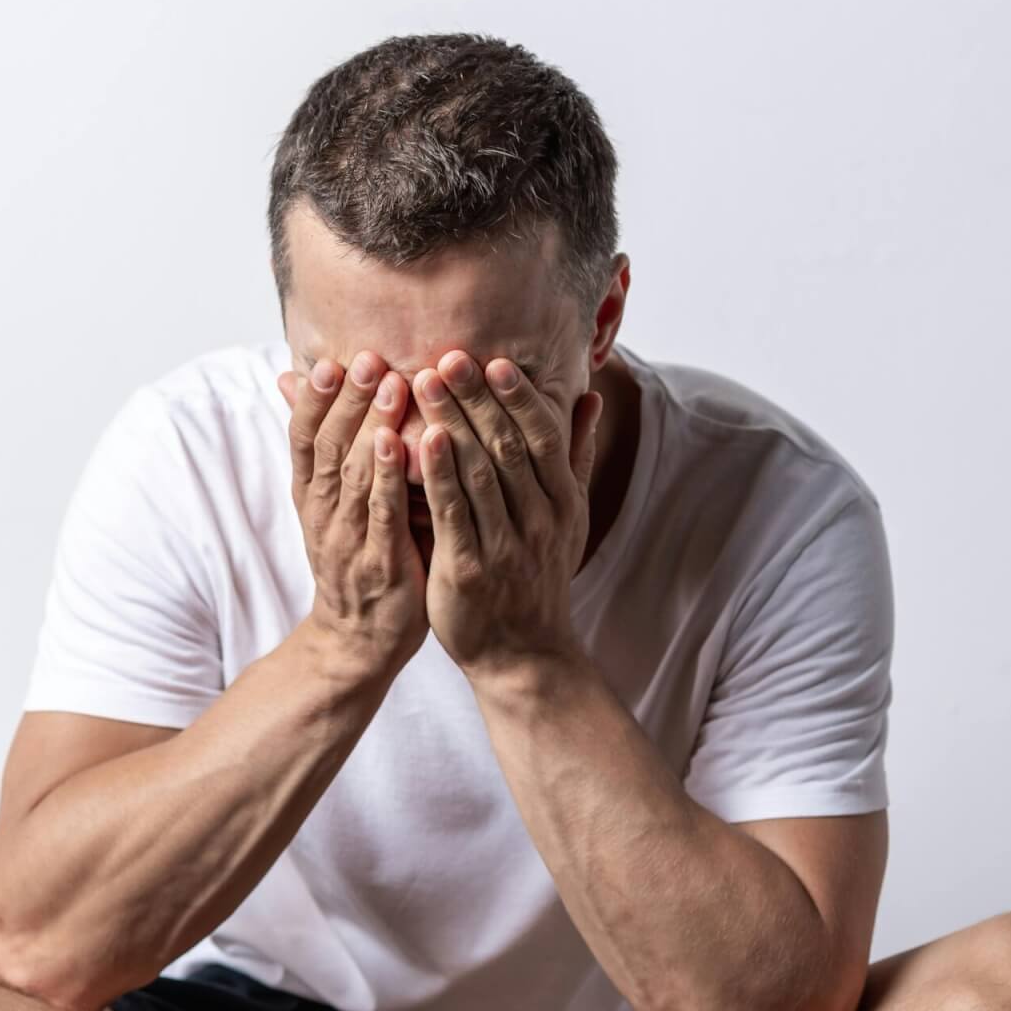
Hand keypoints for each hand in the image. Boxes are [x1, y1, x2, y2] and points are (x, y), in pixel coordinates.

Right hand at [277, 350, 428, 677]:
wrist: (357, 641)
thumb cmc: (358, 561)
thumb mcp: (335, 506)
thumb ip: (333, 451)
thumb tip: (309, 395)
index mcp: (311, 496)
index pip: (303, 437)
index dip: (316, 399)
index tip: (330, 358)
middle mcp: (323, 512)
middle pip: (327, 446)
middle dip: (346, 399)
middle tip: (366, 356)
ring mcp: (348, 538)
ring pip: (353, 473)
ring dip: (370, 425)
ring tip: (388, 383)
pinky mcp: (379, 561)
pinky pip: (381, 513)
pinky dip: (388, 477)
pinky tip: (400, 445)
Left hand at [408, 350, 602, 678]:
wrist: (523, 655)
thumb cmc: (538, 577)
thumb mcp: (569, 518)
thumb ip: (575, 455)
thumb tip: (592, 396)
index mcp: (564, 502)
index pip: (543, 436)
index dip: (519, 397)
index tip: (495, 359)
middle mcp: (540, 519)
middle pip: (508, 446)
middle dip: (478, 398)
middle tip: (449, 354)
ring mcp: (506, 545)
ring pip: (479, 472)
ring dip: (452, 422)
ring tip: (425, 381)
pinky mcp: (469, 569)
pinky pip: (453, 513)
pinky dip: (437, 475)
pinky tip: (419, 440)